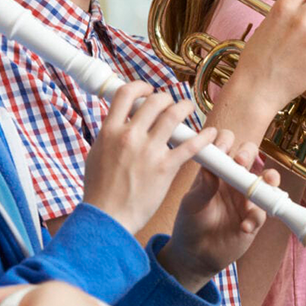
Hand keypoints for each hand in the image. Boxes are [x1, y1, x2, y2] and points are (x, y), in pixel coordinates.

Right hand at [83, 81, 217, 233]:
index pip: (126, 93)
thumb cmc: (100, 192)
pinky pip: (190, 145)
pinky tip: (210, 135)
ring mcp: (148, 151)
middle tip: (172, 105)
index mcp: (110, 131)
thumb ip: (108, 136)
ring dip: (185, 107)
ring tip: (189, 109)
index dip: (141, 87)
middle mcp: (129, 136)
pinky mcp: (165, 168)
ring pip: (174, 115)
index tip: (148, 91)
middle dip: (167, 98)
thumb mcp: (96, 155)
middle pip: (155, 100)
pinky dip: (203, 137)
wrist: (107, 219)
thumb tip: (116, 123)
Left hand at [156, 131, 278, 291]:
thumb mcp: (191, 204)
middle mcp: (234, 179)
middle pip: (250, 154)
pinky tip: (243, 227)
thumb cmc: (190, 223)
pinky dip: (255, 218)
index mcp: (216, 170)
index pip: (225, 144)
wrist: (195, 255)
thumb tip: (209, 170)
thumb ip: (202, 188)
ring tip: (267, 182)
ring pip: (267, 180)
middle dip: (248, 152)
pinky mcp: (255, 218)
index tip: (221, 148)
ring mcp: (247, 197)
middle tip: (240, 161)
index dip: (226, 141)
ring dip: (270, 178)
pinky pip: (263, 212)